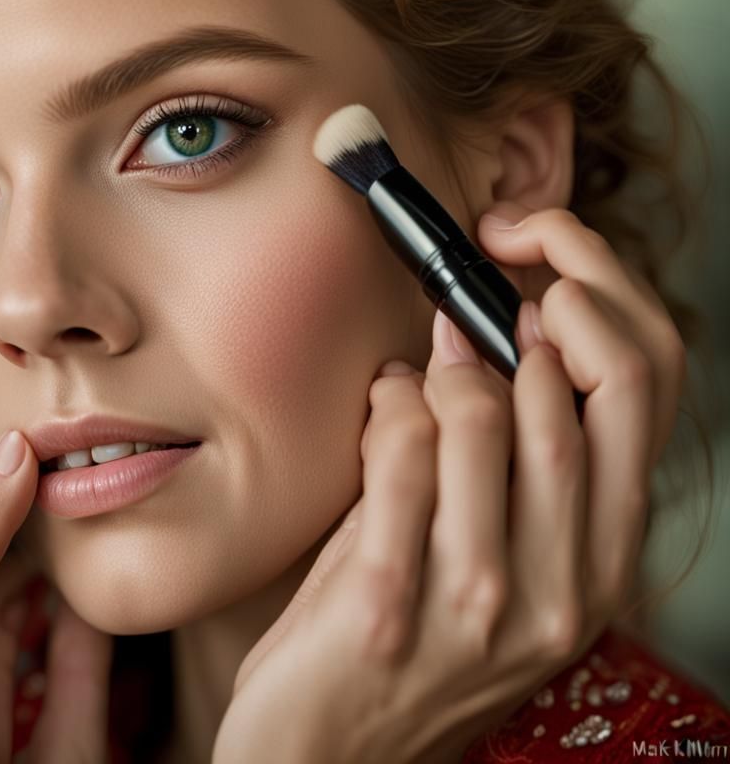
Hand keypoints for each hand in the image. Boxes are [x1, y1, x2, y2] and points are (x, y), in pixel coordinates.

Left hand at [212, 203, 684, 763]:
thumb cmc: (402, 635)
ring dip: (443, 366)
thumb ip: (505, 451)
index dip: (610, 302)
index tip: (553, 258)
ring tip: (417, 373)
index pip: (647, 401)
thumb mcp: (487, 547)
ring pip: (484, 414)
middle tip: (488, 268)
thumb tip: (485, 324)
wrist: (325, 760)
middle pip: (588, 398)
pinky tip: (379, 405)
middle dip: (541, 299)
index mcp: (600, 561)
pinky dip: (387, 404)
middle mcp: (563, 584)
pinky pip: (401, 453)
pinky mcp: (390, 603)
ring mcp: (481, 600)